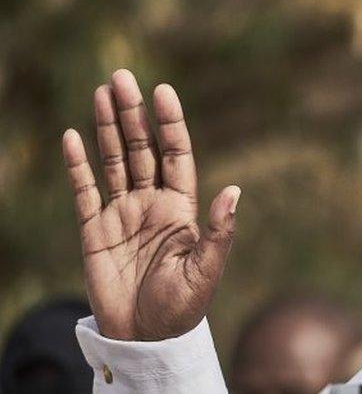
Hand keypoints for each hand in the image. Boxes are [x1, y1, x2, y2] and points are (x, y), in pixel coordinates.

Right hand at [62, 69, 239, 340]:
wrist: (145, 338)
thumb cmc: (182, 307)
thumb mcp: (205, 270)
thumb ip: (218, 232)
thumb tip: (235, 191)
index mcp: (181, 208)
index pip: (175, 155)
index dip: (169, 124)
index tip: (163, 91)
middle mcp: (151, 203)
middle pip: (141, 149)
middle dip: (132, 114)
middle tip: (122, 77)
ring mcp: (121, 214)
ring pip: (114, 161)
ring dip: (108, 127)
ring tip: (102, 92)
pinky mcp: (94, 231)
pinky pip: (84, 191)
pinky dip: (77, 165)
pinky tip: (72, 136)